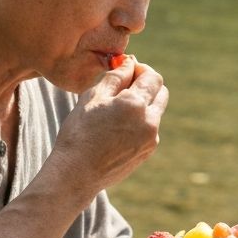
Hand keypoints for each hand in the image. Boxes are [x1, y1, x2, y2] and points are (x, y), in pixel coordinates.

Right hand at [49, 57, 168, 198]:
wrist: (77, 173)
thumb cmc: (79, 133)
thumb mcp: (92, 97)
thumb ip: (115, 77)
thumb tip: (130, 63)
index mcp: (136, 104)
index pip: (152, 76)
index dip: (140, 69)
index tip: (126, 71)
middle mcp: (150, 121)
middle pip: (161, 92)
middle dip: (146, 85)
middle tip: (123, 87)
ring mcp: (151, 139)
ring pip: (155, 111)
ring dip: (142, 105)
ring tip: (116, 111)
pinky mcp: (147, 152)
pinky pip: (149, 129)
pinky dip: (139, 123)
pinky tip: (116, 130)